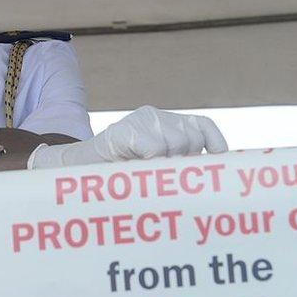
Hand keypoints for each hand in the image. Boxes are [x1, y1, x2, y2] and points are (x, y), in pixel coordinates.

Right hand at [28, 106, 226, 168]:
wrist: (74, 172)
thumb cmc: (115, 178)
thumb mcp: (151, 170)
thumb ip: (175, 168)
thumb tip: (213, 181)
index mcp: (165, 124)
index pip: (203, 127)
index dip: (216, 146)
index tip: (223, 166)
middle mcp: (156, 116)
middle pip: (191, 140)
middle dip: (184, 164)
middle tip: (161, 179)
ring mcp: (141, 120)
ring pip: (176, 144)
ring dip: (165, 166)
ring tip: (143, 174)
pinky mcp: (126, 129)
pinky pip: (155, 148)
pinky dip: (151, 162)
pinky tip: (136, 167)